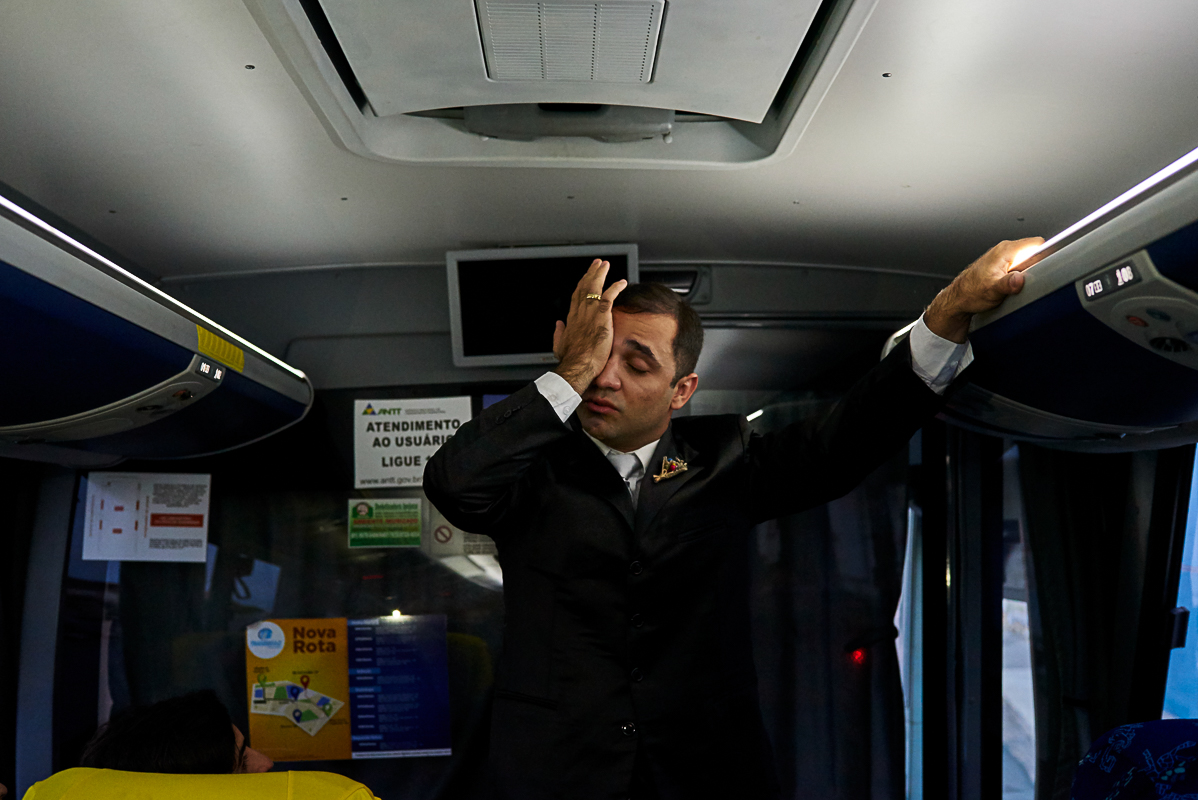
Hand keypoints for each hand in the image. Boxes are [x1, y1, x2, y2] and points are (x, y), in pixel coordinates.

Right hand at [552, 260, 627, 392]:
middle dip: (591, 274)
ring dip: (600, 275)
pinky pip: (609, 297)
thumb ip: (559, 333)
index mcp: (572, 319)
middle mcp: (580, 312)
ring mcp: (591, 313)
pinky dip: (615, 288)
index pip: (577, 297)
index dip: (582, 285)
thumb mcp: (559, 345)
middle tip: (597, 264)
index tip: (586, 277)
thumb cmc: (570, 359)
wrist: (578, 365)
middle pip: (585, 288)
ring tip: (605, 265)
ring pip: (595, 288)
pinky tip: (621, 282)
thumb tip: (558, 324)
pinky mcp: (602, 317)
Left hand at [924, 236, 1044, 342]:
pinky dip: (1020, 276)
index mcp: (1005, 250)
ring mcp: (1002, 258)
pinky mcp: (1001, 266)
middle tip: (1031, 281)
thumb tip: (1019, 280)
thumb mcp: (992, 291)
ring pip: (1026, 261)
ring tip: (1018, 286)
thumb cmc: (970, 293)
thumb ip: (1007, 284)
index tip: (1048, 266)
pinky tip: (1012, 287)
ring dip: (1027, 272)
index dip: (1046, 254)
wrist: (958, 299)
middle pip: (1034, 252)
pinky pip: (1018, 267)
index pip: (1037, 243)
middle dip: (1037, 266)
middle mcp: (1004, 250)